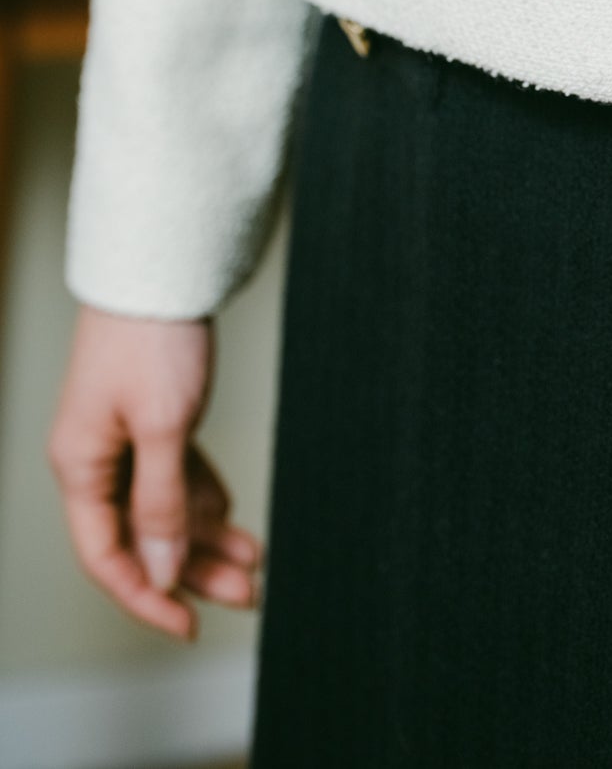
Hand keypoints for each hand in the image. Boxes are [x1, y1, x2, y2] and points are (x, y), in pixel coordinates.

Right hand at [48, 306, 261, 639]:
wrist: (161, 264)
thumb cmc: (152, 336)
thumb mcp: (164, 425)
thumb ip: (161, 502)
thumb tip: (158, 572)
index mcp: (81, 466)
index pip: (107, 557)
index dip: (146, 597)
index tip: (189, 625)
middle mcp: (96, 457)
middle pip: (142, 537)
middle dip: (192, 571)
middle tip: (246, 595)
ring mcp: (122, 435)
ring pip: (162, 506)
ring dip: (206, 535)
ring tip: (253, 559)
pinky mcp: (149, 414)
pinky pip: (173, 472)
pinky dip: (202, 494)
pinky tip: (231, 511)